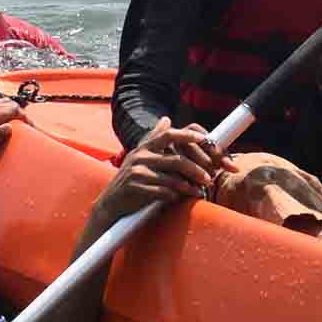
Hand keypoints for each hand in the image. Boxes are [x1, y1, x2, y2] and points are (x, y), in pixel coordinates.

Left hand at [0, 96, 27, 176]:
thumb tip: (10, 127)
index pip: (11, 109)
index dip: (24, 117)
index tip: (32, 127)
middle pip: (7, 103)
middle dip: (20, 113)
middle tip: (28, 126)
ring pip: (0, 104)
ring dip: (11, 111)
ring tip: (19, 124)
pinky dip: (2, 112)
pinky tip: (5, 122)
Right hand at [96, 123, 220, 219]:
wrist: (111, 202)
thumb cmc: (133, 179)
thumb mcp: (141, 156)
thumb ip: (154, 139)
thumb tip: (166, 119)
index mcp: (144, 148)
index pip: (168, 135)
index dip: (187, 136)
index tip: (205, 139)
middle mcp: (140, 157)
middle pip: (176, 160)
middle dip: (196, 169)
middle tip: (210, 177)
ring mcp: (137, 172)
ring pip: (171, 179)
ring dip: (188, 186)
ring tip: (199, 191)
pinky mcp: (135, 188)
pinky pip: (162, 192)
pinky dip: (175, 196)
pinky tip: (181, 199)